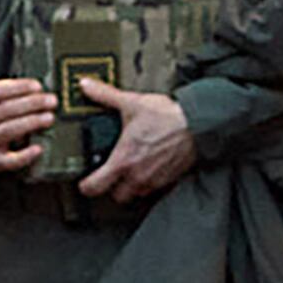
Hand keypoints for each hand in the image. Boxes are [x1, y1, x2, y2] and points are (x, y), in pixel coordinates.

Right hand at [0, 77, 56, 175]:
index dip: (19, 87)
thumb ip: (3, 95)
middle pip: (6, 110)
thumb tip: (35, 89)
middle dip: (32, 103)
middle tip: (51, 101)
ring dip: (32, 122)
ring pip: (9, 130)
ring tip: (49, 117)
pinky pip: (10, 160)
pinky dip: (25, 155)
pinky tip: (38, 148)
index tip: (38, 86)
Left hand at [73, 79, 192, 203]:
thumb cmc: (167, 116)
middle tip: (109, 176)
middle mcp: (137, 175)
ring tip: (130, 172)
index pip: (95, 187)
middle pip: (116, 196)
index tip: (85, 182)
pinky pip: (154, 189)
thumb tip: (87, 86)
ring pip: (136, 194)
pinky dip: (148, 182)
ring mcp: (154, 180)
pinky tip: (149, 167)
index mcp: (123, 160)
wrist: (198, 124)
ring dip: (130, 187)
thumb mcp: (132, 103)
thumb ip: (106, 96)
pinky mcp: (169, 179)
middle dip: (111, 189)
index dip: (86, 186)